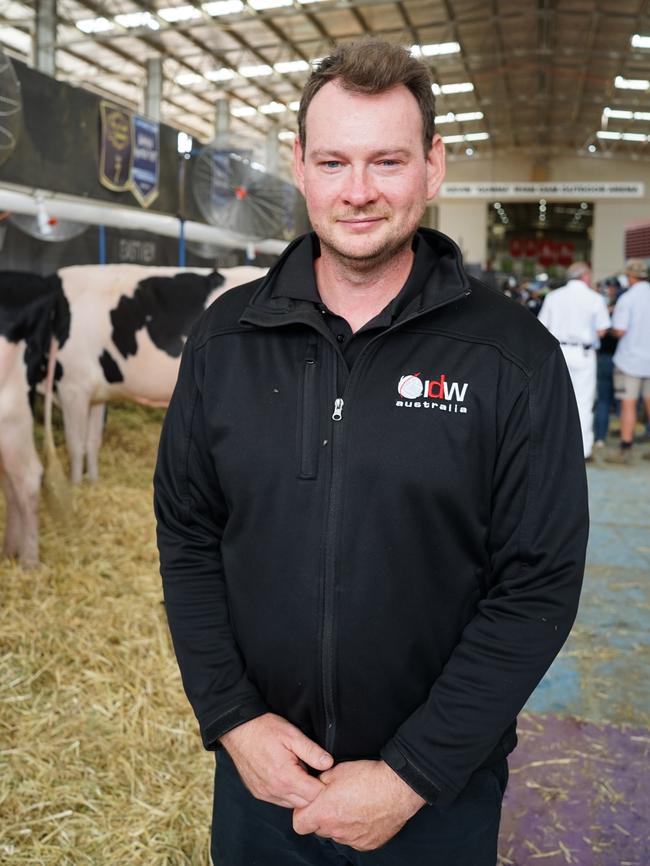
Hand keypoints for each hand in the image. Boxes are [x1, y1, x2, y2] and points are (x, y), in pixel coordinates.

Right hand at [220, 713, 332, 808]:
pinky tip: (289, 776)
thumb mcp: (292, 735)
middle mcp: (275, 790)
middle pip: (305, 803)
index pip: (315, 795)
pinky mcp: (258, 793)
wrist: (238, 729)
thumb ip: (312, 751)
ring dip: (301, 793)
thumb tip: (329, 763)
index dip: (324, 785)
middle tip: (315, 771)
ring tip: (301, 772)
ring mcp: (265, 794)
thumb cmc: (265, 729)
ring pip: (292, 804)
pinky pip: (279, 801)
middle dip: (314, 790)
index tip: (326, 773)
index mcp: (285, 777)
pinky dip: (288, 793)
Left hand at [292, 760, 425, 850]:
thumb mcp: (336, 770)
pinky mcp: (367, 843)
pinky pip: (354, 838)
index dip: (302, 813)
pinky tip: (364, 813)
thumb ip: (319, 782)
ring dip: (339, 823)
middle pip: (319, 829)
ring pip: (337, 834)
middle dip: (322, 816)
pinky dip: (355, 828)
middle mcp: (336, 831)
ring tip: (353, 804)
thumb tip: (314, 786)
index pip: (298, 824)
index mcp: (324, 813)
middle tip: (334, 800)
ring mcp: (352, 840)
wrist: (397, 787)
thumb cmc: (368, 777)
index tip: (310, 804)